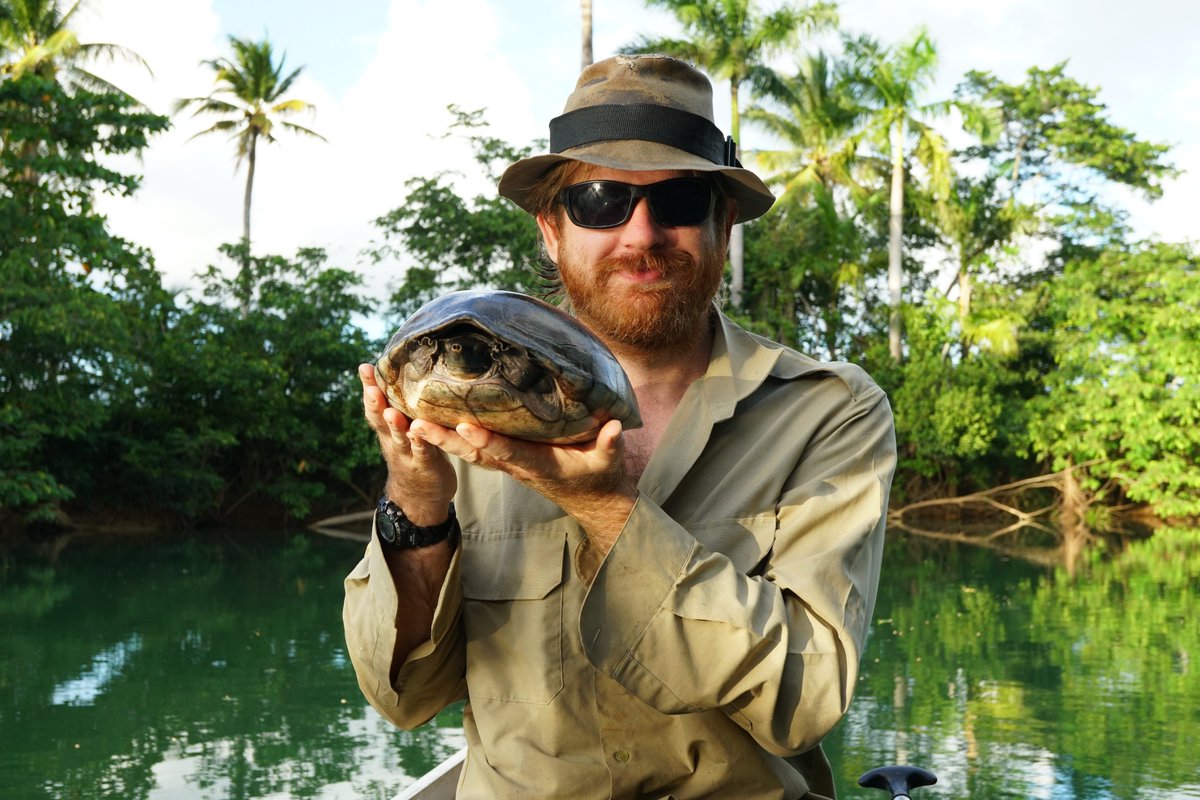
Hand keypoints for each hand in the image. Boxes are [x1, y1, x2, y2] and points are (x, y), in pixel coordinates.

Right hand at [358, 363, 455, 524]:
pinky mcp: (426, 465)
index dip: (369, 388)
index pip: (376, 405)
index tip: (365, 368)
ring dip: (395, 425)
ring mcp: (408, 453)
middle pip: (381, 420)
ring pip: (400, 437)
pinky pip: (422, 453)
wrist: (419, 497)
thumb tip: (404, 373)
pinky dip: (420, 443)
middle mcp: (394, 439)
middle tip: (370, 386)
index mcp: (389, 428)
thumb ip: (403, 408)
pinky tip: (418, 433)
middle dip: (375, 403)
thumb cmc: (415, 454)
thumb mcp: (405, 430)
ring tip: (391, 412)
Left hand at [407, 417, 637, 541]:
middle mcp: (516, 464)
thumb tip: (614, 426)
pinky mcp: (505, 457)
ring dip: (440, 438)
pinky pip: (473, 448)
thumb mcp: (609, 461)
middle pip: (474, 453)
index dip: (487, 440)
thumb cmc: (600, 476)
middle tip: (416, 425)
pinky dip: (450, 436)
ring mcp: (508, 462)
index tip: (465, 425)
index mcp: (538, 464)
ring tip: (409, 420)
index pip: (507, 451)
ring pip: (468, 451)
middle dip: (445, 440)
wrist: (592, 499)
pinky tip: (430, 419)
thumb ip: (609, 444)